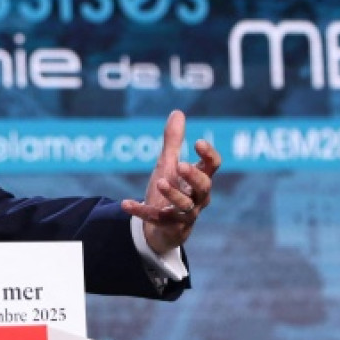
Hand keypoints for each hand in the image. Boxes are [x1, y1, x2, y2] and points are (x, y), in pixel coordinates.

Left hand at [120, 110, 219, 256]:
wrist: (162, 227)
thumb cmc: (172, 189)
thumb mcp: (170, 163)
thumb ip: (174, 141)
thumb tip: (177, 112)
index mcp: (200, 179)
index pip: (213, 167)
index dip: (209, 155)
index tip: (198, 142)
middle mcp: (197, 198)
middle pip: (204, 187)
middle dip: (194, 176)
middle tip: (181, 165)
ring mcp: (184, 214)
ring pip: (185, 206)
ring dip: (173, 194)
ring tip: (160, 181)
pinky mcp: (168, 226)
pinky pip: (156, 219)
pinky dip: (141, 211)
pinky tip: (125, 203)